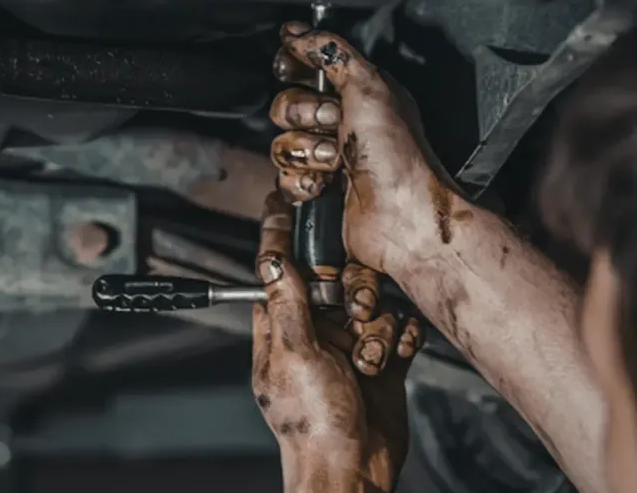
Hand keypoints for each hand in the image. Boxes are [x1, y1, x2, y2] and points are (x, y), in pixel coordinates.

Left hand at [253, 192, 423, 492]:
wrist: (355, 467)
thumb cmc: (313, 423)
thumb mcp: (294, 355)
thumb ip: (287, 304)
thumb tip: (270, 260)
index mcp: (280, 329)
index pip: (276, 272)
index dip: (279, 238)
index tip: (280, 203)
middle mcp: (313, 333)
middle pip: (335, 282)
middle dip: (353, 295)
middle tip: (356, 316)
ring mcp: (348, 346)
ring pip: (372, 303)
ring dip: (379, 327)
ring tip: (371, 358)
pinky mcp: (380, 359)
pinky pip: (397, 329)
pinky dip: (400, 340)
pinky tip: (393, 359)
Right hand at [270, 22, 455, 274]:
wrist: (402, 216)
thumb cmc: (396, 155)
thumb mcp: (369, 86)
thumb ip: (332, 53)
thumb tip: (298, 33)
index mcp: (357, 95)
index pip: (307, 70)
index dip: (293, 68)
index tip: (288, 67)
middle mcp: (341, 125)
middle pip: (285, 107)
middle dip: (304, 117)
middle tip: (333, 126)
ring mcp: (327, 160)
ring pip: (281, 144)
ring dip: (305, 153)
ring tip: (335, 163)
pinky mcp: (316, 191)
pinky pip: (284, 178)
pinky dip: (300, 182)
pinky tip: (323, 187)